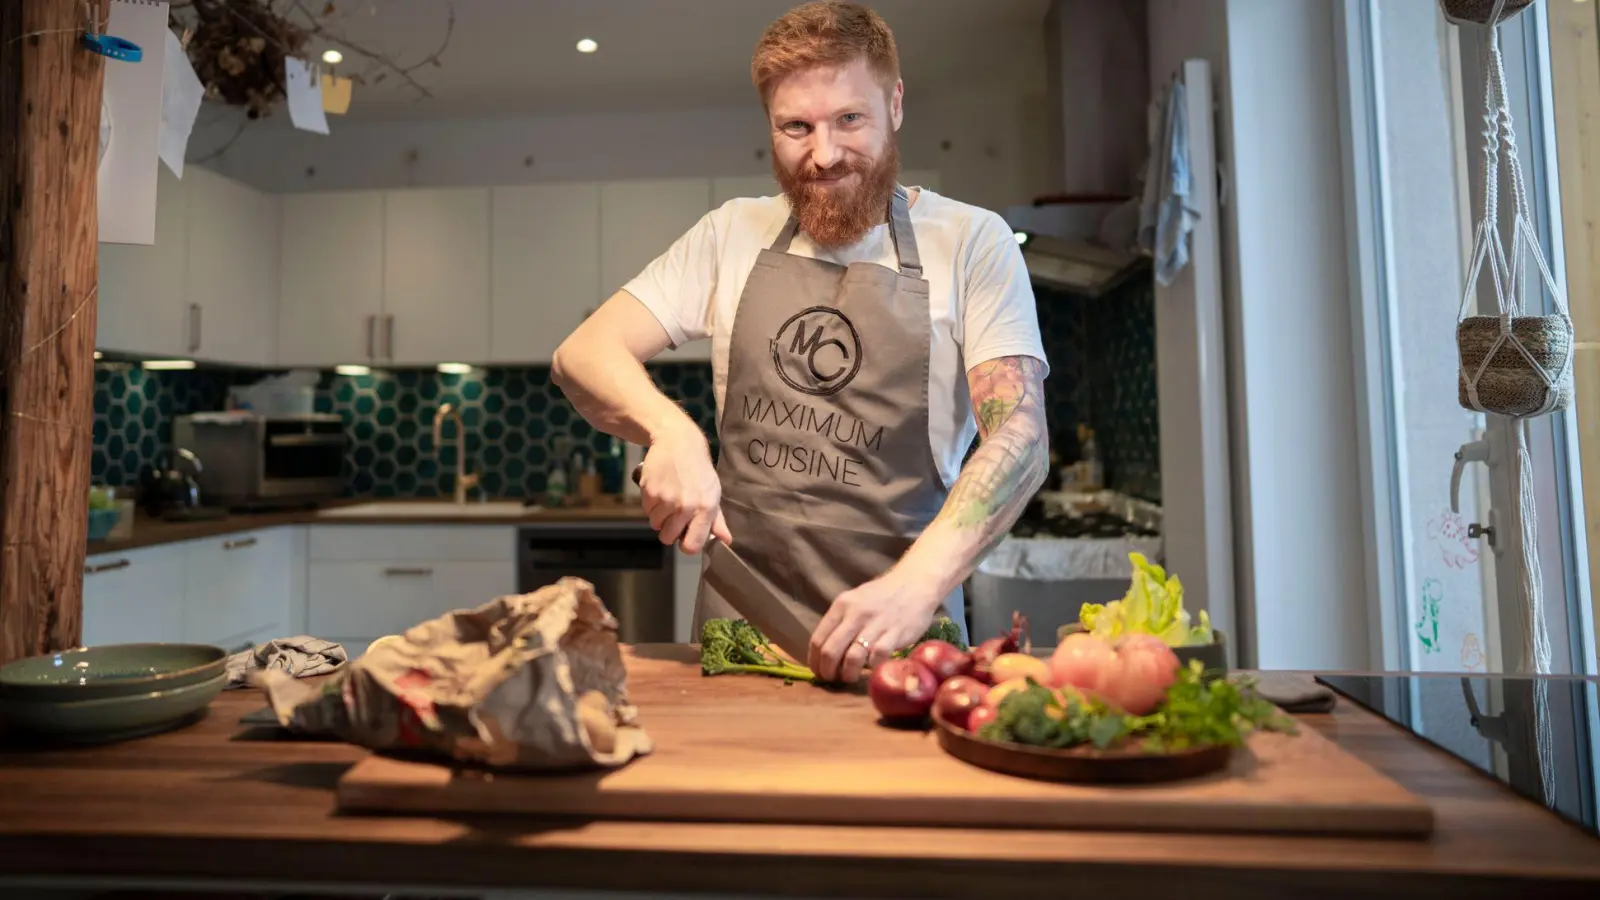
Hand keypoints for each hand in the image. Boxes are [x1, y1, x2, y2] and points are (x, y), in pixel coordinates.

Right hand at [639, 424, 731, 554]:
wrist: (677, 442)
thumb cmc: (698, 469)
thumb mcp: (713, 492)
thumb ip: (717, 520)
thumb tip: (725, 541)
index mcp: (706, 509)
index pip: (692, 546)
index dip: (686, 545)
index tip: (685, 536)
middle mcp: (686, 506)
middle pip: (668, 539)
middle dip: (669, 529)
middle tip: (674, 513)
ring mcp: (666, 500)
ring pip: (655, 524)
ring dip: (659, 516)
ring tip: (668, 497)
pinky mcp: (650, 492)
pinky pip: (646, 510)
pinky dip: (651, 504)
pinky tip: (660, 489)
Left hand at [808, 569, 942, 682]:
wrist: (915, 583)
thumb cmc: (882, 595)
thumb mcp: (855, 601)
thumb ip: (840, 622)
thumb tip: (824, 652)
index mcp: (842, 605)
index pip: (818, 639)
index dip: (814, 661)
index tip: (819, 672)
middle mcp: (856, 613)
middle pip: (831, 651)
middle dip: (828, 672)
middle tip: (833, 680)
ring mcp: (876, 624)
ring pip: (852, 658)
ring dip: (848, 674)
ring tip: (851, 677)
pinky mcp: (896, 633)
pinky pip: (877, 658)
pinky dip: (872, 668)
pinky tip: (872, 668)